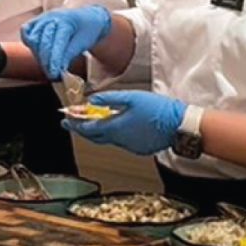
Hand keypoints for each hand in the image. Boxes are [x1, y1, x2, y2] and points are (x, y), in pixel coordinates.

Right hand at [21, 5, 112, 79]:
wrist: (88, 16)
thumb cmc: (87, 30)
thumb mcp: (83, 42)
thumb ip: (69, 54)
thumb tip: (59, 70)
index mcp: (66, 21)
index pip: (57, 42)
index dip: (54, 59)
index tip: (54, 74)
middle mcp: (52, 18)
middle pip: (44, 42)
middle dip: (46, 61)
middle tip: (52, 75)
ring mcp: (43, 18)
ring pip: (34, 38)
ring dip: (39, 54)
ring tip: (48, 65)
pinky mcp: (36, 21)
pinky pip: (26, 31)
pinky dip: (30, 43)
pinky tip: (38, 52)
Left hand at [64, 90, 185, 155]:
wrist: (180, 126)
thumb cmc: (160, 111)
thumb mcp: (132, 97)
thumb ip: (110, 98)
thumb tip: (93, 100)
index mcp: (116, 127)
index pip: (88, 128)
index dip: (75, 123)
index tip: (66, 120)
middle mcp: (120, 140)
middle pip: (95, 137)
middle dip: (82, 130)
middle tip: (74, 123)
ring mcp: (130, 146)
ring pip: (108, 139)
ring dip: (100, 131)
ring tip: (97, 121)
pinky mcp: (139, 148)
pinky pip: (121, 142)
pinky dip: (115, 135)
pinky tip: (119, 127)